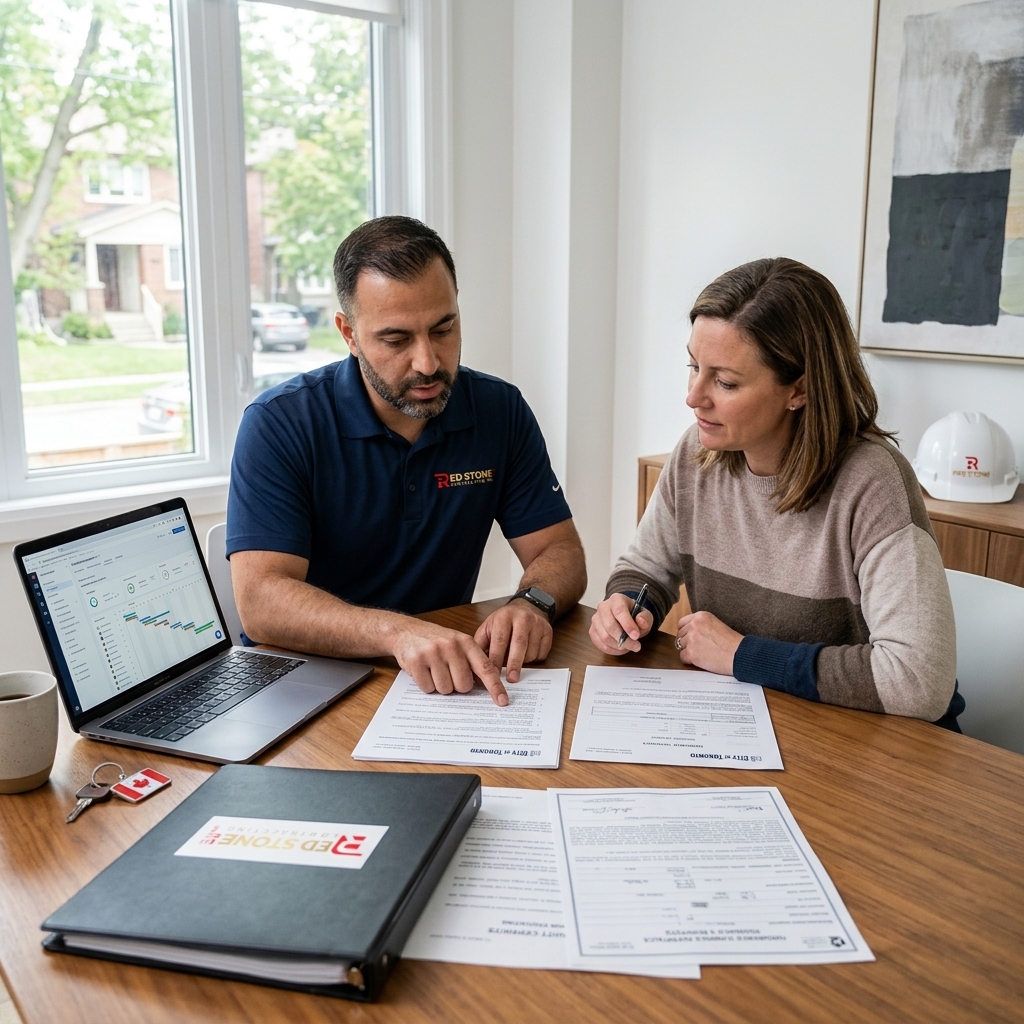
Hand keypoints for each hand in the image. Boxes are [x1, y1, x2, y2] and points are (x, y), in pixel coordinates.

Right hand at [392, 619, 507, 705]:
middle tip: (447, 672)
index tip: (502, 701)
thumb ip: (472, 661)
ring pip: (445, 689)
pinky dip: (426, 685)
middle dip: (456, 685)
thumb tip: (485, 687)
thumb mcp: (457, 644)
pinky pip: (427, 688)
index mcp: (466, 642)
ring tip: (433, 669)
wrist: (406, 631)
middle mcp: (451, 646)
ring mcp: (433, 652)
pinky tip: (423, 671)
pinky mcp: (416, 661)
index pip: (485, 668)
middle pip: (463, 686)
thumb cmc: (436, 641)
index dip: (495, 686)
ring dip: (440, 685)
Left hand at [474, 600, 552, 682]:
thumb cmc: (504, 622)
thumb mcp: (488, 628)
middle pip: (519, 645)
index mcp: (503, 617)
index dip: (495, 660)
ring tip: (515, 659)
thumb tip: (476, 670)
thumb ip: (480, 647)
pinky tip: (527, 653)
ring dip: (522, 663)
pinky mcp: (548, 631)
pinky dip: (533, 659)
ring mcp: (537, 624)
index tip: (492, 675)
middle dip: (514, 664)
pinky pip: (541, 654)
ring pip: (531, 652)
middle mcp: (522, 618)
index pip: (499, 641)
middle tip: (511, 679)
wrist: (527, 607)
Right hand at [589, 593, 653, 654]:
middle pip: (609, 626)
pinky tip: (620, 649)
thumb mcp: (644, 615)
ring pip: (604, 637)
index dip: (627, 625)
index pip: (619, 611)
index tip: (636, 636)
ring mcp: (596, 619)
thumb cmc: (634, 615)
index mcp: (617, 599)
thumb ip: (645, 618)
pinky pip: (600, 644)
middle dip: (624, 639)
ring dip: (618, 646)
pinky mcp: (592, 630)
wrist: (624, 617)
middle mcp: (603, 607)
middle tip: (636, 646)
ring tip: (629, 646)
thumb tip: (641, 621)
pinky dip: (612, 650)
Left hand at [675, 611, 742, 674]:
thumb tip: (687, 632)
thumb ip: (701, 625)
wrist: (739, 654)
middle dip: (686, 642)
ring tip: (702, 654)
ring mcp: (691, 639)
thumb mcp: (716, 624)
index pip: (682, 623)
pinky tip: (701, 660)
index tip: (689, 637)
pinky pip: (682, 657)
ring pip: (680, 646)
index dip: (685, 632)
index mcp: (701, 616)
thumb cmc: (732, 642)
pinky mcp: (691, 653)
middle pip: (680, 635)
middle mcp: (694, 625)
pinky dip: (690, 660)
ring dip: (688, 651)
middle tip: (698, 648)